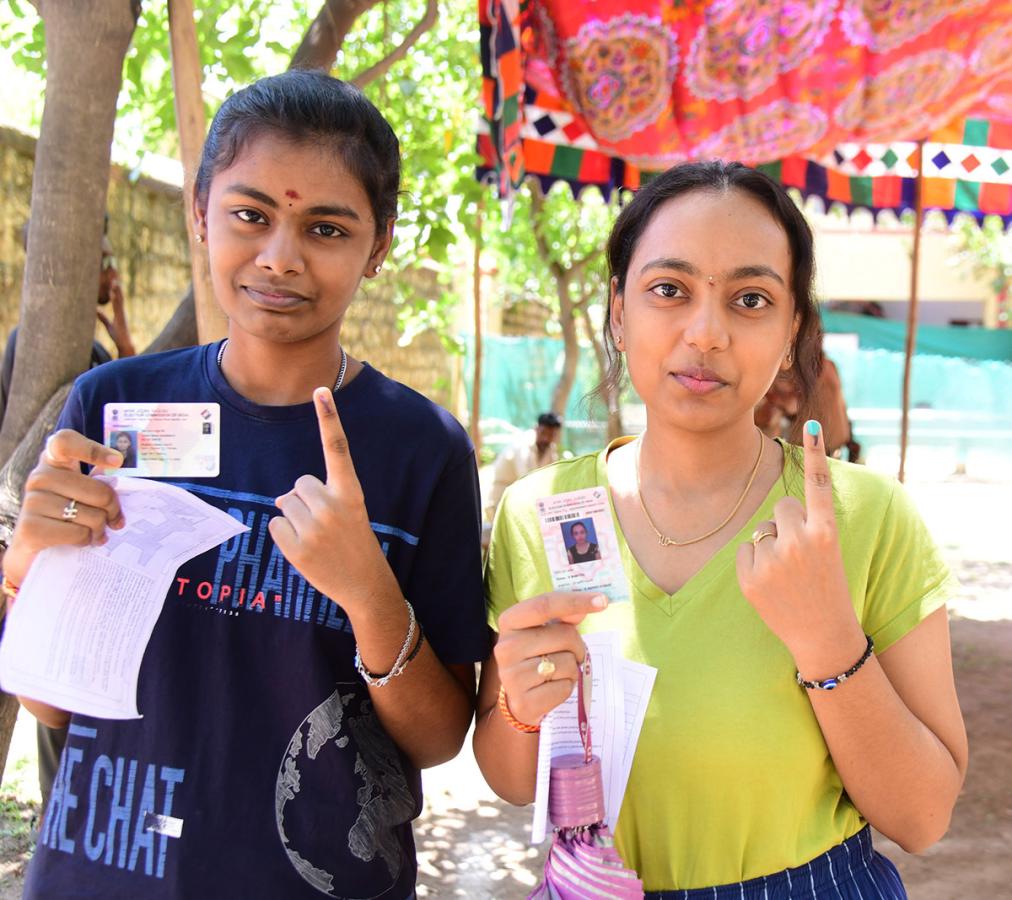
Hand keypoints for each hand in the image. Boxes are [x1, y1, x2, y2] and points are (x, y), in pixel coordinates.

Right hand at [4, 431, 124, 586]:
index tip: (118, 461)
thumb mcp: (80, 491)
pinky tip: (83, 540)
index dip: (92, 449)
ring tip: (97, 532)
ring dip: (100, 529)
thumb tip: (117, 465)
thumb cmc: (66, 514)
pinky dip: (87, 540)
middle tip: (115, 520)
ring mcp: (32, 502)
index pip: (65, 442)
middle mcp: (39, 477)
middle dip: (113, 509)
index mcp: (53, 462)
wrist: (34, 549)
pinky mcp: (30, 528)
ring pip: (92, 516)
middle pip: (98, 490)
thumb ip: (97, 479)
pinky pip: (78, 533)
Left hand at [97, 281, 135, 357]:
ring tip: (114, 279)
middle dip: (117, 284)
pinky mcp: (121, 317)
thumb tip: (96, 310)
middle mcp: (122, 311)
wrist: (125, 344)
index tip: (112, 278)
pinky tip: (112, 292)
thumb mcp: (108, 325)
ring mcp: (122, 313)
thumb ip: (102, 317)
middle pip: (119, 294)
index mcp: (119, 312)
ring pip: (119, 298)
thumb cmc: (118, 336)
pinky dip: (116, 298)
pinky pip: (118, 305)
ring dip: (117, 289)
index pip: (117, 297)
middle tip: (114, 273)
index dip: (115, 288)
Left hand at [269, 388, 399, 609]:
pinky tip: (305, 549)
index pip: (337, 448)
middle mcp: (333, 506)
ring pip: (285, 503)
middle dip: (306, 499)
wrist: (365, 584)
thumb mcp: (347, 513)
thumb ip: (318, 497)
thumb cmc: (354, 542)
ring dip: (295, 518)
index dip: (329, 418)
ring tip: (317, 538)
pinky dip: (285, 535)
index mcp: (351, 492)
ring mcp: (314, 528)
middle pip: (299, 483)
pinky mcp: (297, 548)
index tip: (321, 390)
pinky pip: (276, 525)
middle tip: (326, 523)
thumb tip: (281, 499)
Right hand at [494, 591, 606, 726]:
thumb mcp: (545, 631)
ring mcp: (512, 676)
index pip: (545, 605)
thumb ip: (564, 617)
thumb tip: (586, 607)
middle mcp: (505, 647)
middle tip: (571, 653)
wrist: (519, 697)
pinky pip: (564, 688)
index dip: (576, 600)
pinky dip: (567, 687)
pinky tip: (552, 687)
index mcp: (509, 622)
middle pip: (564, 635)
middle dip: (577, 645)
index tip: (602, 600)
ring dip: (571, 668)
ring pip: (567, 663)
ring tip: (556, 672)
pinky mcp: (524, 702)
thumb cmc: (537, 656)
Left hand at [735, 421, 863, 672]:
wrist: (824, 636)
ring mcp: (774, 560)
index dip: (815, 453)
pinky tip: (770, 585)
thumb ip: (809, 526)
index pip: (818, 485)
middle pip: (781, 506)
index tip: (813, 424)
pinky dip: (753, 565)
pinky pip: (744, 551)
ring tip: (787, 575)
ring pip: (762, 529)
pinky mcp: (750, 577)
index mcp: (827, 533)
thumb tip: (782, 505)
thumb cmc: (826, 589)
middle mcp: (800, 542)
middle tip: (801, 555)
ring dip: (770, 545)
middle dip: (787, 523)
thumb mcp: (828, 552)